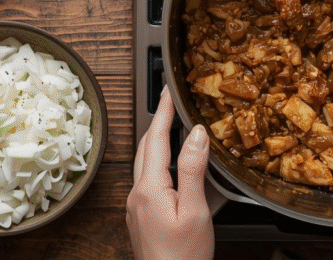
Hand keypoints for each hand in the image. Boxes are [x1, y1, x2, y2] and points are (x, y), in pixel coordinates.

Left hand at [126, 86, 213, 259]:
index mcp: (149, 188)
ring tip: (174, 127)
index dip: (165, 111)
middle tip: (173, 103)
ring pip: (145, 163)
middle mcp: (136, 194)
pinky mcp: (140, 217)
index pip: (157, 138)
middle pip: (146, 147)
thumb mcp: (195, 212)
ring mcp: (136, 207)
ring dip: (158, 141)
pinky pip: (147, 179)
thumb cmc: (182, 257)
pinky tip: (172, 166)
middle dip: (159, 121)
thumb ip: (194, 170)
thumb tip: (196, 134)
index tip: (170, 89)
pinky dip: (159, 162)